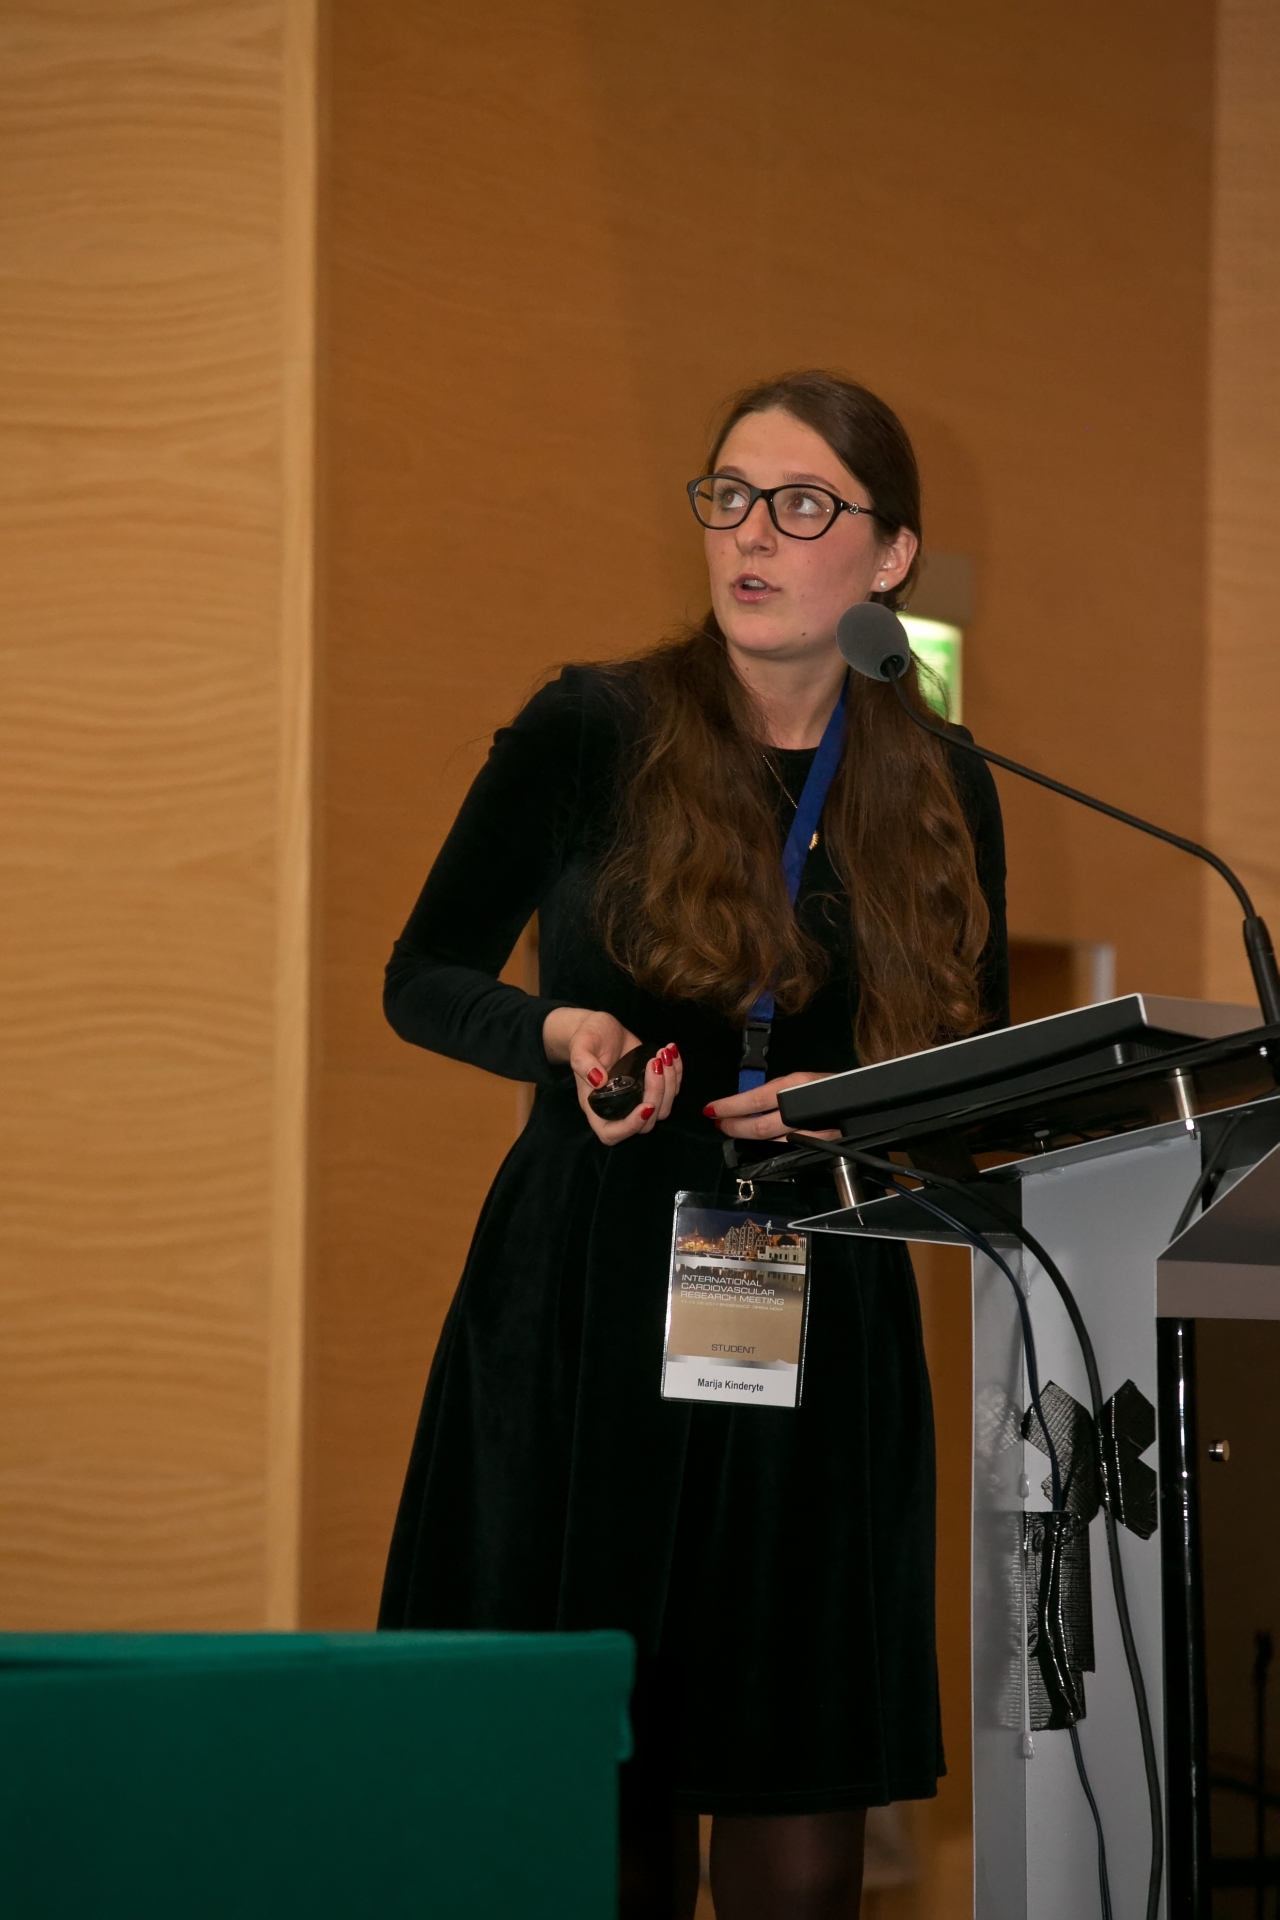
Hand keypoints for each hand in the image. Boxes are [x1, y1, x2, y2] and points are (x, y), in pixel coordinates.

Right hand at [543, 1006, 682, 1146]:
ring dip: (671, 1083)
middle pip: (646, 1122)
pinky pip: (672, 1090)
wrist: (602, 1029)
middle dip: (657, 1094)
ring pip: (663, 1109)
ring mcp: (638, 1099)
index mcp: (596, 1107)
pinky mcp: (652, 1086)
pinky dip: (677, 1072)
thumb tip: (598, 1079)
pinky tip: (672, 1050)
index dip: (631, 1127)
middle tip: (655, 1063)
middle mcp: (619, 1109)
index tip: (646, 1105)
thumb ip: (583, 1062)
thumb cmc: (586, 1039)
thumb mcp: (580, 1046)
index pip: (611, 1134)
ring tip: (664, 1053)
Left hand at [703, 1072, 839, 1143]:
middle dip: (736, 1127)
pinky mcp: (822, 1144)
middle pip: (761, 1126)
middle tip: (720, 1124)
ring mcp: (814, 1129)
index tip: (711, 1110)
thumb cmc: (828, 1085)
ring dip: (750, 1139)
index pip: (755, 1099)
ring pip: (774, 1142)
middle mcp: (804, 1107)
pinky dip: (772, 1148)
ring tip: (734, 1131)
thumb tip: (745, 1104)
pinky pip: (790, 1150)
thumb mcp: (801, 1081)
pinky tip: (761, 1144)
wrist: (864, 1097)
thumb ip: (776, 1093)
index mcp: (796, 1085)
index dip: (730, 1107)